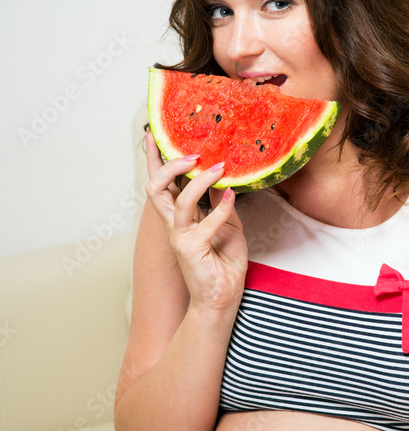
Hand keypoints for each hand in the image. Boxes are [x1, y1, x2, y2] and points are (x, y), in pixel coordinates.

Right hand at [144, 130, 247, 309]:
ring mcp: (180, 237)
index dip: (156, 159)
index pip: (162, 183)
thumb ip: (221, 202)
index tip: (154, 133)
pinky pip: (205, 223)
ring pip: (179, 201)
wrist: (224, 297)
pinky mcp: (191, 250)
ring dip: (199, 182)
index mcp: (180, 216)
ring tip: (218, 168)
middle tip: (191, 153)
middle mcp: (174, 225)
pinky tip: (233, 196)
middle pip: (156, 188)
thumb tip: (223, 176)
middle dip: (168, 165)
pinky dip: (220, 209)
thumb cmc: (224, 262)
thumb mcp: (228, 224)